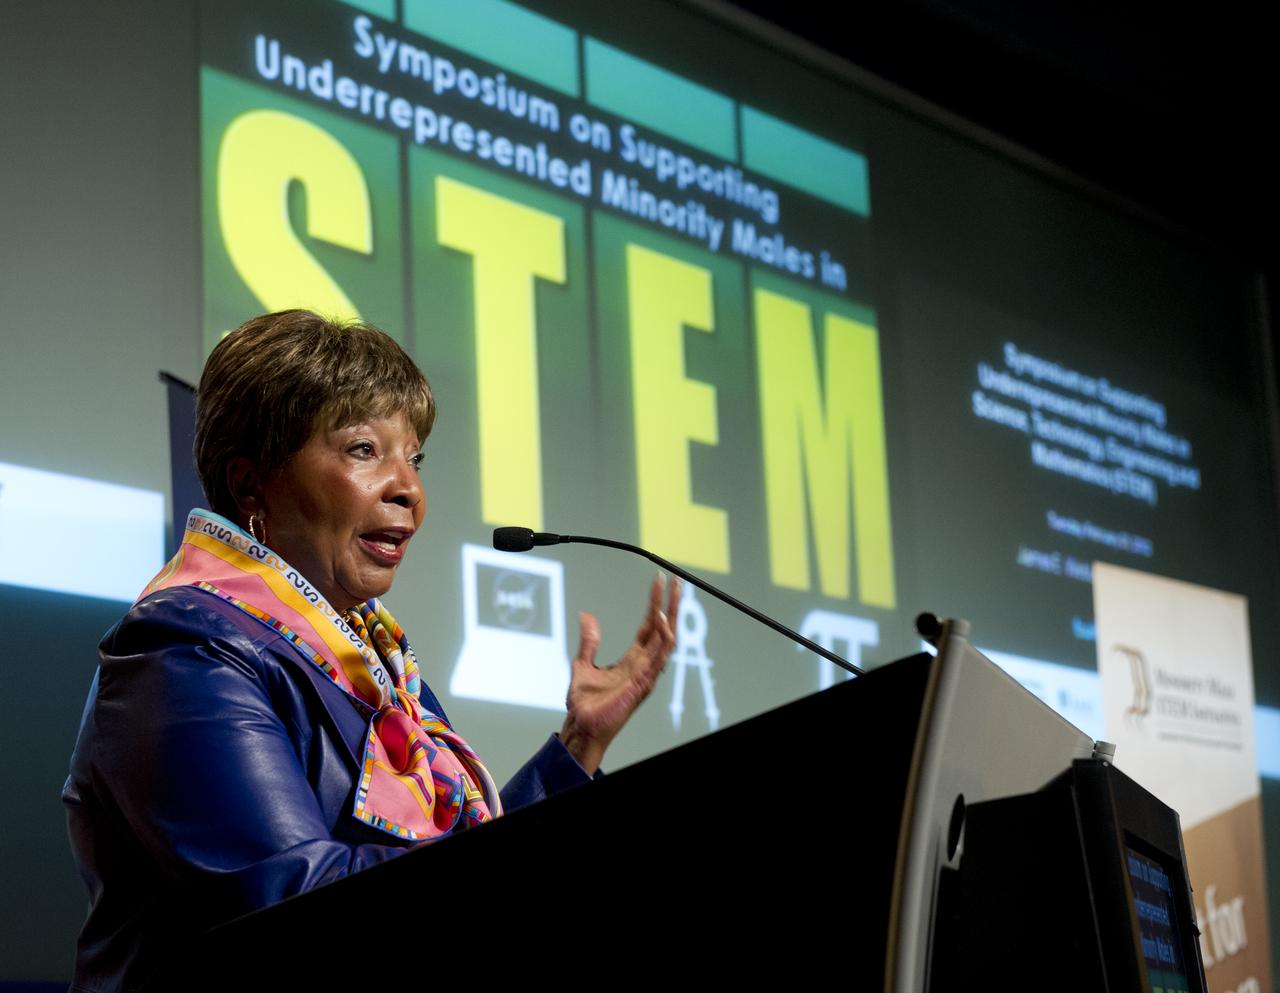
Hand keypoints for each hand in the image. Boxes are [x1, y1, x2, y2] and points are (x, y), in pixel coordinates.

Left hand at [559, 574, 681, 774]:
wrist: (582, 727)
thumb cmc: (586, 704)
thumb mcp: (583, 664)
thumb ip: (589, 641)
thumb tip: (586, 616)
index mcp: (632, 660)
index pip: (648, 626)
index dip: (654, 604)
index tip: (658, 583)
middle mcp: (643, 665)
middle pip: (663, 629)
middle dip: (671, 605)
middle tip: (677, 582)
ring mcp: (646, 674)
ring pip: (667, 639)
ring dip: (671, 615)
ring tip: (673, 593)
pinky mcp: (643, 683)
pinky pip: (658, 657)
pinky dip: (662, 637)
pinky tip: (661, 619)